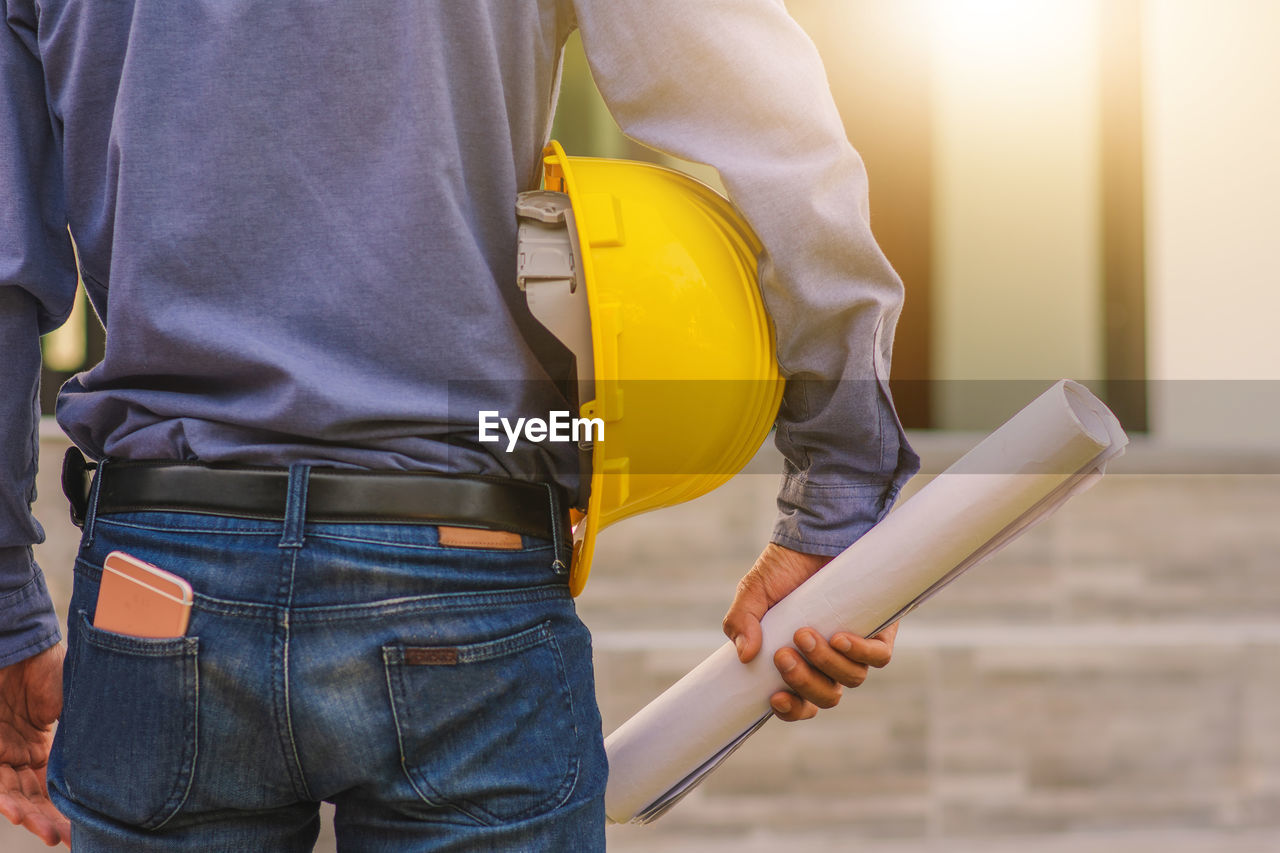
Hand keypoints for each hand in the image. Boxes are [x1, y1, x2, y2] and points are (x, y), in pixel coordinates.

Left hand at [0, 643, 69, 846]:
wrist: (20, 646)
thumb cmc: (51, 668)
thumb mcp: (75, 707)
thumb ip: (81, 737)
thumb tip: (110, 765)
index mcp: (47, 743)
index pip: (57, 784)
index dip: (71, 807)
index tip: (89, 828)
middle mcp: (22, 753)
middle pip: (36, 796)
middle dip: (52, 819)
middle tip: (70, 838)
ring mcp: (2, 751)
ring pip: (14, 795)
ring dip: (30, 816)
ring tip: (50, 833)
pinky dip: (6, 800)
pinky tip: (19, 814)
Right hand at [722, 543, 897, 721]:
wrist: (815, 534)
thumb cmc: (784, 567)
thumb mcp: (753, 593)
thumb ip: (741, 621)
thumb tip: (745, 654)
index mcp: (800, 662)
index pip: (800, 704)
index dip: (792, 710)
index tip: (776, 697)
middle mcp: (829, 661)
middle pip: (826, 697)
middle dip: (804, 683)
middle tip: (784, 655)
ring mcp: (856, 648)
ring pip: (850, 680)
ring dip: (826, 664)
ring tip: (805, 634)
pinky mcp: (880, 631)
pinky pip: (878, 657)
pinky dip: (859, 653)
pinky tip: (840, 638)